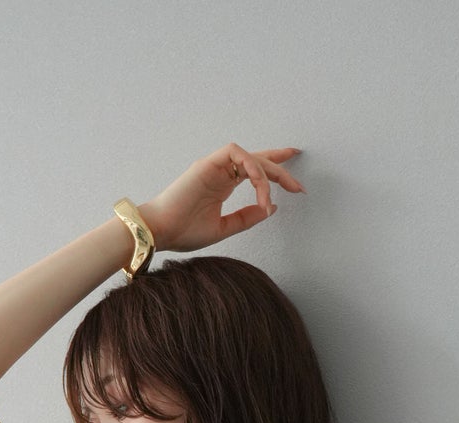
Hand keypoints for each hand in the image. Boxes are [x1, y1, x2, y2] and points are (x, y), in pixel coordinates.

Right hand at [139, 142, 305, 253]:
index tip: (294, 179)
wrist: (160, 232)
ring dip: (269, 171)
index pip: (253, 169)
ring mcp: (214, 166)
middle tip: (298, 186)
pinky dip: (253, 168)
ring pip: (250, 156)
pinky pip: (237, 154)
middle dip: (281, 169)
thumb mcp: (224, 228)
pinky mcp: (208, 164)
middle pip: (257, 160)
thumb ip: (246, 218)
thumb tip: (271, 208)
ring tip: (281, 190)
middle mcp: (220, 172)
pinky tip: (261, 188)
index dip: (275, 167)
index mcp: (223, 184)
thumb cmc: (184, 232)